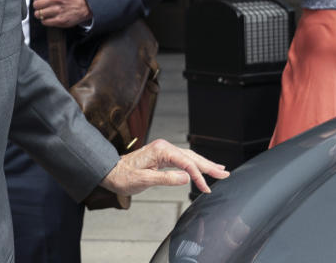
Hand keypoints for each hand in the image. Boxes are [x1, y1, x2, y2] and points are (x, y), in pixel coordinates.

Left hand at [31, 0, 91, 27]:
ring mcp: (57, 10)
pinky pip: (44, 21)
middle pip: (36, 4)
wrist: (84, 6)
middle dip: (37, 5)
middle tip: (41, 5)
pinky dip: (45, 20)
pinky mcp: (59, 20)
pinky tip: (49, 17)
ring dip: (40, 13)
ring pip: (38, 14)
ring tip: (44, 12)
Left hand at [100, 139, 228, 201]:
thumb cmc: (123, 177)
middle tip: (225, 174)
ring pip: (189, 157)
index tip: (206, 189)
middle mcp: (164, 147)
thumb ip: (165, 179)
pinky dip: (195, 164)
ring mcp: (163, 150)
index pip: (186, 162)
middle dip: (209, 166)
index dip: (198, 176)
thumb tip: (186, 177)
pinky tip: (202, 167)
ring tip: (220, 170)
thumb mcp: (143, 180)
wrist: (110, 171)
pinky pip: (183, 159)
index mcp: (161, 151)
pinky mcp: (162, 155)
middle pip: (191, 157)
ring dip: (205, 164)